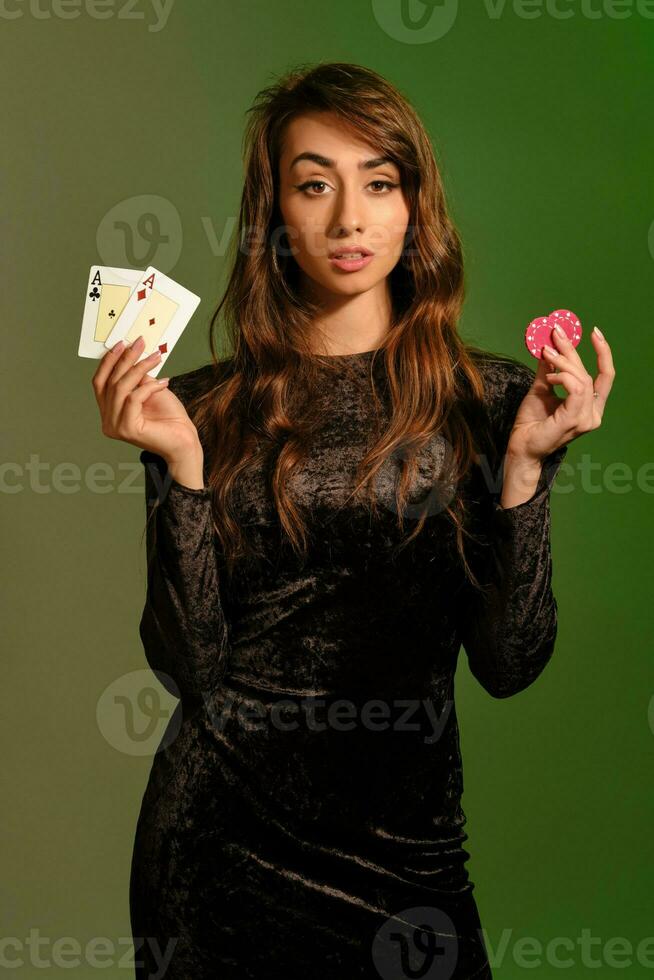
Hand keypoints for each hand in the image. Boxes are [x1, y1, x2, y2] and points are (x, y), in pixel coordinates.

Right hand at [92, 335, 201, 462]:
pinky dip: (149, 387)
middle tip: (140, 343)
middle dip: (125, 359)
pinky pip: (133, 398)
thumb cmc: (169, 418)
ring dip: (139, 368)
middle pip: (110, 383)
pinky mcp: (127, 429)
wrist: (184, 441)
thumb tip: (131, 353)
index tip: (121, 343)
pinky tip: (163, 382)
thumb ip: (136, 377)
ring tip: (156, 357)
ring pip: (121, 388)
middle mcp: (107, 421)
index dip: (108, 362)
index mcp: (109, 412)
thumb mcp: (150, 390)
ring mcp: (115, 426)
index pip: (100, 383)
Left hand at [506, 324, 615, 462]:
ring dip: (564, 362)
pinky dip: (563, 377)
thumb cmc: (532, 423)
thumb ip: (548, 370)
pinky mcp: (574, 421)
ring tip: (546, 353)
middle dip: (572, 351)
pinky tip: (550, 376)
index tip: (595, 332)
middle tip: (556, 334)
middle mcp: (593, 415)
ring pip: (583, 379)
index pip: (605, 377)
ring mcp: (586, 419)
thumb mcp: (541, 389)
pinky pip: (576, 389)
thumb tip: (549, 347)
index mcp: (590, 407)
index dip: (603, 353)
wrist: (521, 446)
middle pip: (590, 374)